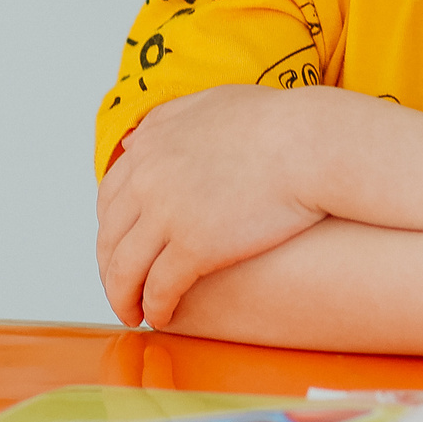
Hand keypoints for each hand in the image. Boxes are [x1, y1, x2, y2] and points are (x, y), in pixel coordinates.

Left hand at [96, 86, 326, 327]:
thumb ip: (170, 121)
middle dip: (110, 268)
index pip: (110, 197)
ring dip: (123, 296)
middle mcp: (148, 177)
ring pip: (125, 268)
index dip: (112, 230)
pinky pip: (160, 287)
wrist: (313, 142)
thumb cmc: (280, 122)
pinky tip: (162, 317)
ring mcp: (167, 212)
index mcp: (150, 143)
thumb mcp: (211, 104)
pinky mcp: (194, 246)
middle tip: (120, 289)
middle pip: (110, 236)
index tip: (119, 248)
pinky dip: (155, 307)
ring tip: (133, 313)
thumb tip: (139, 141)